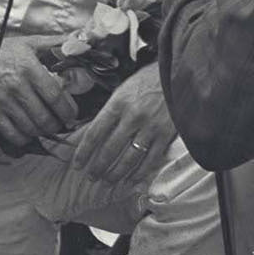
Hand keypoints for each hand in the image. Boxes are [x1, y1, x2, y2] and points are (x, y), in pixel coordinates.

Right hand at [0, 28, 77, 146]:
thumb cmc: (6, 49)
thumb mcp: (32, 42)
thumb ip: (56, 44)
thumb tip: (80, 43)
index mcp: (29, 69)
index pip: (54, 96)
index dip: (67, 109)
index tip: (72, 114)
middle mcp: (17, 87)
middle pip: (43, 116)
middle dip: (57, 124)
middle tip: (62, 123)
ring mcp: (3, 102)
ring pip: (29, 127)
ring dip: (42, 131)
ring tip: (48, 127)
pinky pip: (11, 134)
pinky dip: (24, 138)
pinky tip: (29, 132)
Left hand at [71, 63, 175, 183]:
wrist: (176, 74)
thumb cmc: (147, 81)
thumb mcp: (123, 89)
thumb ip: (111, 110)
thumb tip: (95, 132)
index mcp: (118, 103)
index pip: (95, 132)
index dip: (84, 151)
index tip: (77, 164)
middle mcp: (132, 116)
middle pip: (110, 149)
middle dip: (98, 167)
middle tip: (91, 177)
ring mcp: (149, 127)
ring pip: (129, 159)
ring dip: (116, 174)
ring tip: (108, 181)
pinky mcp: (165, 135)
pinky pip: (150, 160)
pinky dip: (139, 173)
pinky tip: (131, 179)